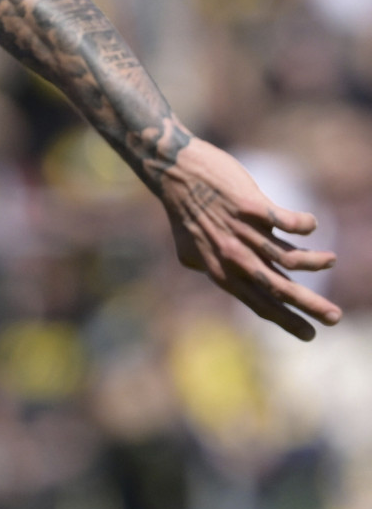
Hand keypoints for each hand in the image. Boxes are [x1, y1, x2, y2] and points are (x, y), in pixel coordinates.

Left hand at [159, 138, 341, 339]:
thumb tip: (218, 277)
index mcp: (220, 269)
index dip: (285, 321)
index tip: (309, 336)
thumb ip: (206, 266)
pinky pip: (287, 221)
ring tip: (330, 261)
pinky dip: (304, 225)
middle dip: (309, 306)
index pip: (258, 303)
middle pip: (279, 289)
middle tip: (335, 318)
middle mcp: (232, 255)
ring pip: (289, 257)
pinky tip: (311, 225)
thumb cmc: (184, 210)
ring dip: (315, 262)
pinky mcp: (250, 206)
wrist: (174, 172)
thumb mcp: (188, 248)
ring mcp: (242, 231)